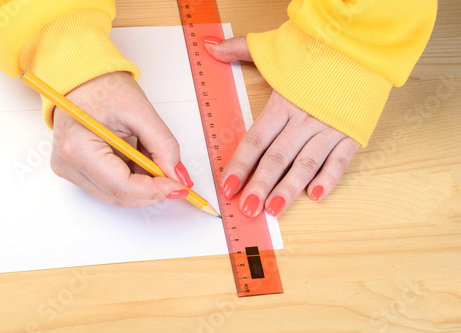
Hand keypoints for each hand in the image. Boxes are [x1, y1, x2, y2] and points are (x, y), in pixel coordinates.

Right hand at [51, 72, 193, 206]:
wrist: (83, 79)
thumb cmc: (103, 87)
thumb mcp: (141, 111)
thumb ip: (163, 145)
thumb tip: (177, 175)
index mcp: (78, 148)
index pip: (122, 186)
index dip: (154, 190)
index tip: (178, 187)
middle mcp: (68, 164)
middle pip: (119, 195)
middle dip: (151, 189)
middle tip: (173, 175)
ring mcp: (70, 170)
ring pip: (116, 194)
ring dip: (142, 183)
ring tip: (150, 156)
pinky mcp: (76, 170)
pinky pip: (110, 186)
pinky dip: (131, 178)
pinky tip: (137, 158)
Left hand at [204, 36, 359, 216]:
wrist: (360, 47)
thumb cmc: (316, 53)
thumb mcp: (275, 48)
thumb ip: (240, 50)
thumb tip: (210, 46)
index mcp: (283, 103)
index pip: (256, 140)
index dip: (240, 164)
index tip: (227, 185)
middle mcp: (303, 119)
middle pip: (277, 157)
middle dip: (260, 184)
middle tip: (247, 208)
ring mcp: (328, 128)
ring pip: (305, 164)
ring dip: (289, 189)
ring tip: (273, 209)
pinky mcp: (350, 133)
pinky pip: (340, 160)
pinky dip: (329, 178)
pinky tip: (316, 196)